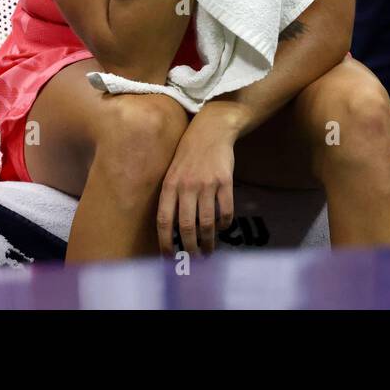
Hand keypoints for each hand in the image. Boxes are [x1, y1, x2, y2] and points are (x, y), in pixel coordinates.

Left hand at [157, 108, 240, 255]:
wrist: (211, 129)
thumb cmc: (188, 153)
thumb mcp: (171, 171)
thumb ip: (170, 196)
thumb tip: (170, 229)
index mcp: (170, 185)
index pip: (164, 221)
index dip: (165, 242)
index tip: (168, 258)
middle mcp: (187, 186)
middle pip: (187, 227)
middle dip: (190, 248)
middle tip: (193, 260)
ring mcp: (207, 184)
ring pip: (207, 223)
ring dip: (208, 242)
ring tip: (209, 251)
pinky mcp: (225, 181)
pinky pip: (226, 211)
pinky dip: (224, 224)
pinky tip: (222, 228)